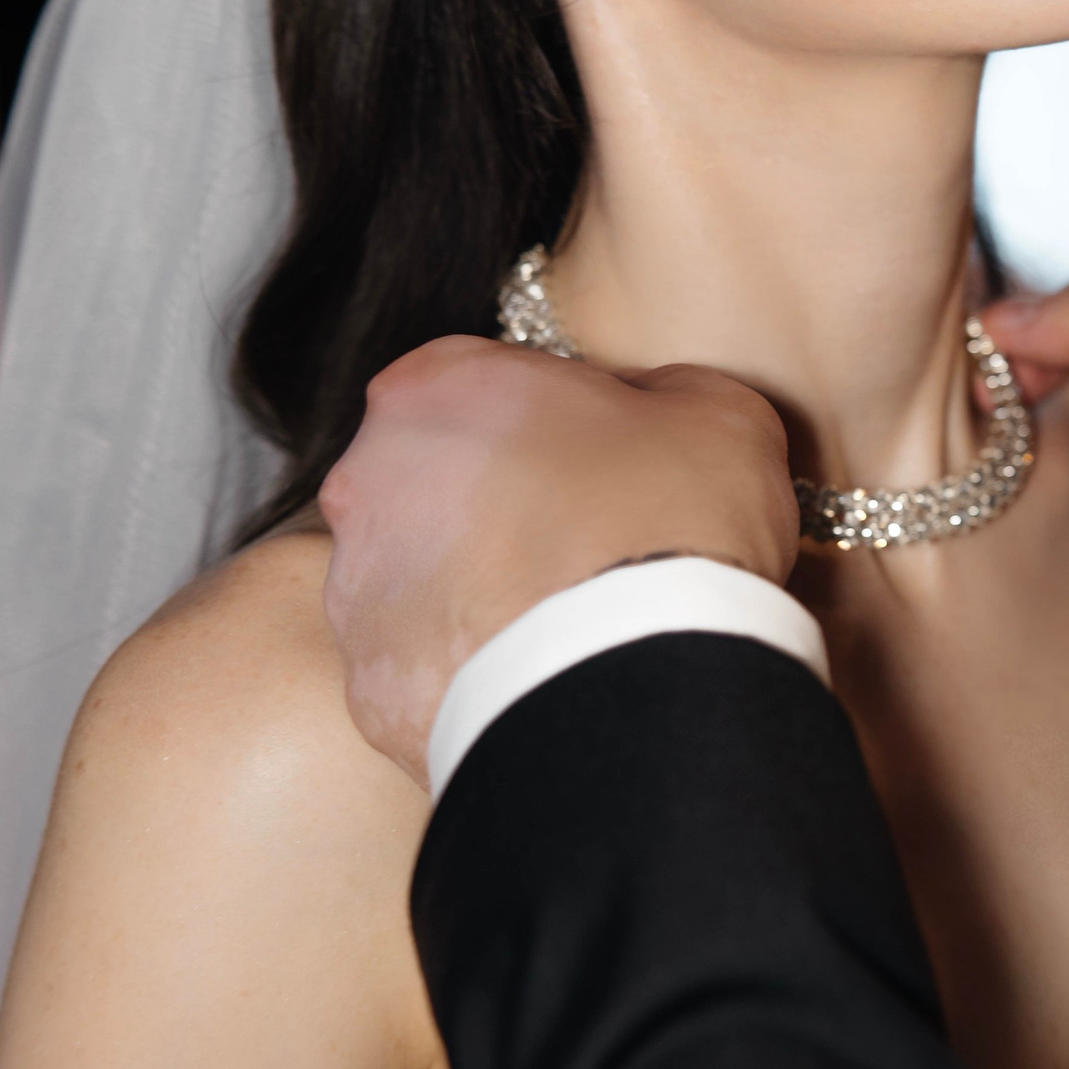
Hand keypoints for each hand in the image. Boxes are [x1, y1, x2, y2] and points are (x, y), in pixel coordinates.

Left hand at [321, 337, 799, 780]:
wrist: (644, 683)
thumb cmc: (674, 526)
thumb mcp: (712, 411)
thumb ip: (655, 391)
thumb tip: (646, 410)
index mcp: (435, 388)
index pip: (475, 383)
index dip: (542, 423)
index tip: (593, 461)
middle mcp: (367, 479)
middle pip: (429, 481)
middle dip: (493, 509)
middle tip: (577, 546)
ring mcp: (356, 590)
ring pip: (415, 582)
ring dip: (473, 593)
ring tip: (561, 626)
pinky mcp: (371, 685)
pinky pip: (418, 670)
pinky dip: (466, 675)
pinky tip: (536, 679)